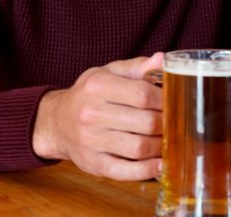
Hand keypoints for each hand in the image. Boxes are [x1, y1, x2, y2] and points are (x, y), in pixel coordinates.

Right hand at [32, 53, 163, 180]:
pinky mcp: (92, 163)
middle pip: (145, 122)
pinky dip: (147, 170)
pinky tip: (159, 164)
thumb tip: (162, 59)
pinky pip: (125, 171)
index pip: (142, 94)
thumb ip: (137, 67)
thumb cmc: (89, 94)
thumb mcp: (109, 73)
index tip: (173, 104)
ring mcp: (90, 140)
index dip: (165, 101)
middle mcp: (90, 113)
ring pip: (138, 147)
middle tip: (174, 124)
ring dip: (160, 147)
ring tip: (167, 141)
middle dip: (166, 124)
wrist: (56, 121)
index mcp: (97, 86)